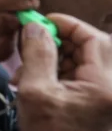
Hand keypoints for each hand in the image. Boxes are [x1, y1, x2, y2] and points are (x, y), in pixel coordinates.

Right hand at [14, 13, 111, 130]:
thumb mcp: (35, 93)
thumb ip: (36, 55)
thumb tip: (35, 26)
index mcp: (106, 85)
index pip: (94, 39)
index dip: (67, 25)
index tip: (40, 23)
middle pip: (92, 50)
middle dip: (60, 44)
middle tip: (31, 47)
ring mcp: (108, 100)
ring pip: (86, 65)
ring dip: (57, 61)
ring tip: (28, 73)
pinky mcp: (101, 109)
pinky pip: (84, 81)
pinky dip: (61, 77)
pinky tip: (37, 85)